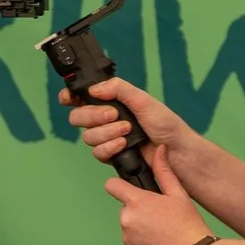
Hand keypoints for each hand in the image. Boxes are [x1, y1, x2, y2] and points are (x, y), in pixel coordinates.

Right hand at [61, 78, 190, 169]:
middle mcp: (106, 119)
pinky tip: (123, 144)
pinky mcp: (111, 155)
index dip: (70, 97)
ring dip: (107, 132)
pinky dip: (109, 147)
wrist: (175, 151)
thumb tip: (94, 90)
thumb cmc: (165, 124)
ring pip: (87, 137)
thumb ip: (118, 89)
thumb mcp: (143, 100)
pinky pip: (97, 153)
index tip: (69, 98)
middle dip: (93, 115)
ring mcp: (107, 138)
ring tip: (127, 131)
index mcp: (111, 101)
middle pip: (78, 117)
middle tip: (114, 114)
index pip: (81, 97)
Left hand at [106, 144, 209, 244]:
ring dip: (141, 228)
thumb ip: (164, 171)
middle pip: (127, 209)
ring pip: (130, 227)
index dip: (118, 185)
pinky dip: (143, 244)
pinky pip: (133, 244)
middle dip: (139, 211)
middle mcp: (127, 220)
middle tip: (161, 217)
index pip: (112, 186)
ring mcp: (127, 239)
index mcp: (136, 202)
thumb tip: (160, 150)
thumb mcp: (179, 194)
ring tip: (164, 233)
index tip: (125, 188)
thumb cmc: (188, 226)